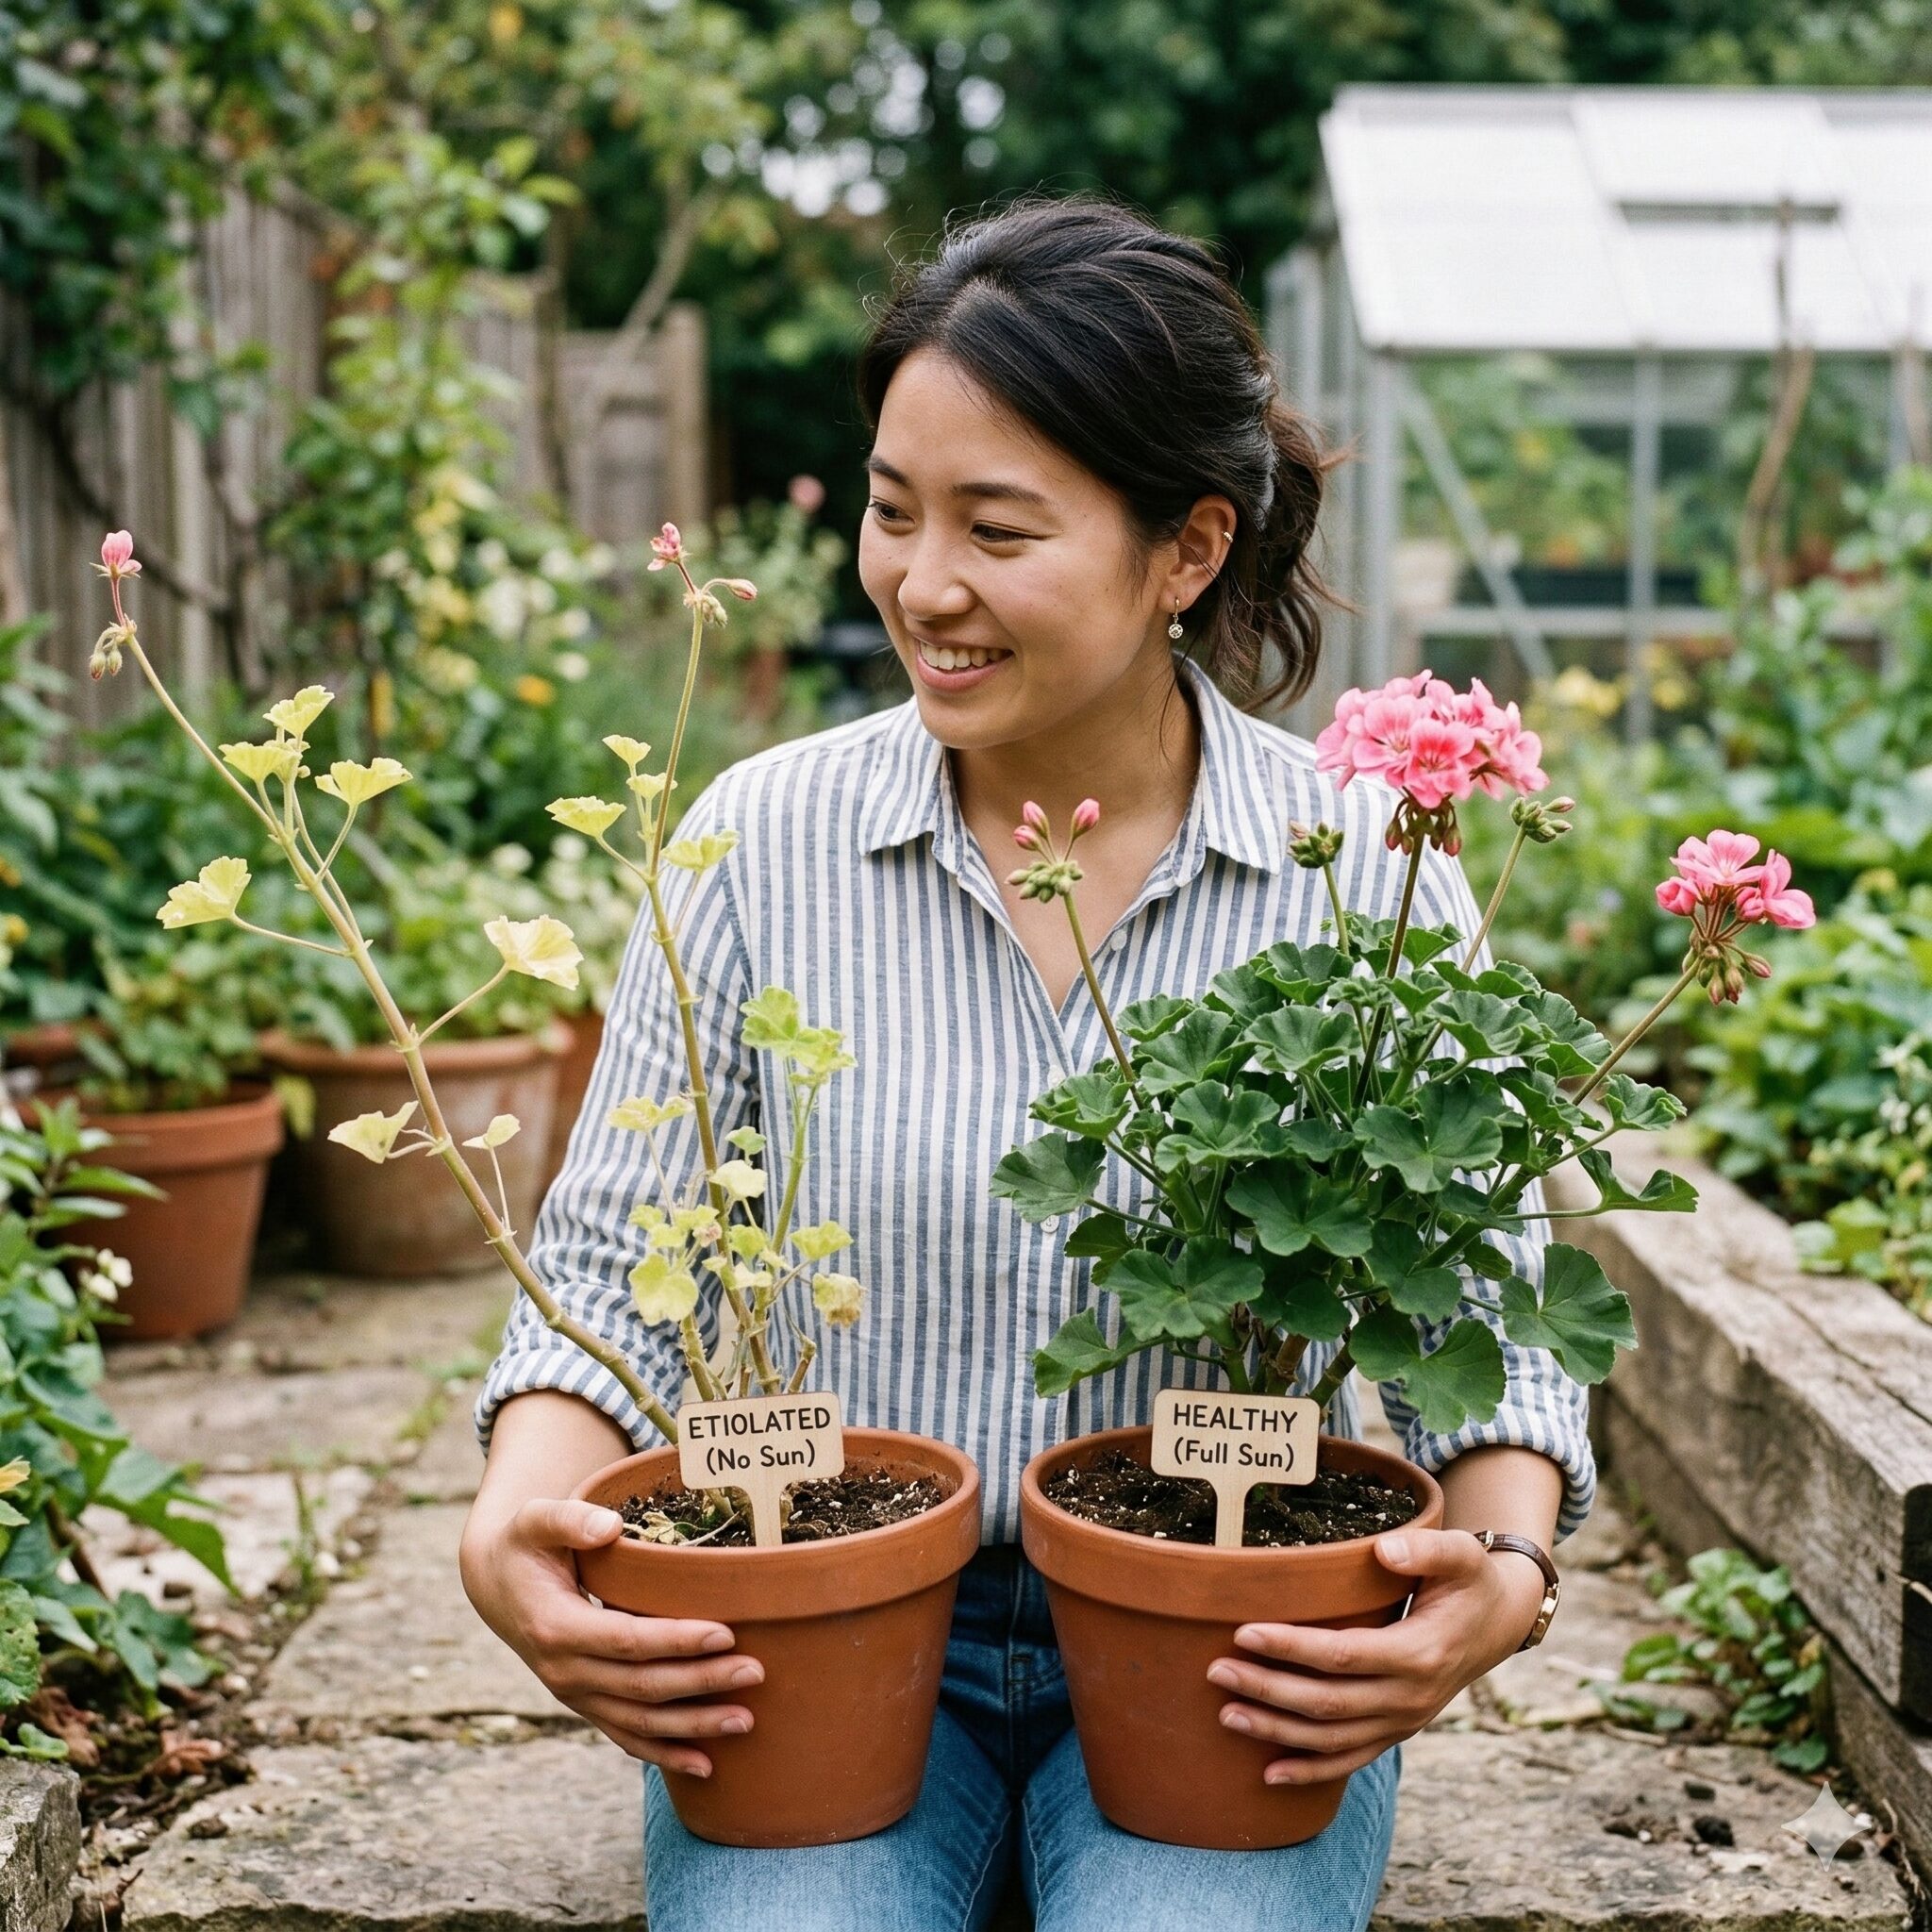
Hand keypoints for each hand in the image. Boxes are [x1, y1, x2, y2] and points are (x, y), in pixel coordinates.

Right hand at [459, 1495, 762, 1777]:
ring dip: (694, 1725)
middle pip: (643, 1686)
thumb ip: (569, 1519)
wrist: (497, 1584)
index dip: (677, 1641)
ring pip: (640, 1722)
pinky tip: (705, 1765)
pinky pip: (626, 1737)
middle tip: (756, 1671)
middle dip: (702, 1682)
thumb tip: (610, 1526)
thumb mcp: (535, 1520)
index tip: (726, 1633)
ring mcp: (574, 1695)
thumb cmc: (526, 1545)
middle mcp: (564, 1671)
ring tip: (746, 1719)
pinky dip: (665, 1755)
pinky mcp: (585, 1704)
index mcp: (556, 1628)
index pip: (627, 1641)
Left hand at [1204, 1527, 1544, 1786]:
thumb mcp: (1462, 1555)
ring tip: (1226, 1714)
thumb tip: (1384, 1551)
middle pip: (1327, 1702)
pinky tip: (1268, 1773)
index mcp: (1419, 1653)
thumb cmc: (1469, 1581)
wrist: (1498, 1624)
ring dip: (1276, 1730)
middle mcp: (1410, 1697)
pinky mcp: (1395, 1731)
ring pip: (1331, 1738)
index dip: (1292, 1647)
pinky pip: (1350, 1760)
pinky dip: (1309, 1771)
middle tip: (1216, 1670)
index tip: (1244, 1632)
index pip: (1343, 1655)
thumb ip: (1426, 1550)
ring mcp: (1403, 1721)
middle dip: (1268, 1690)